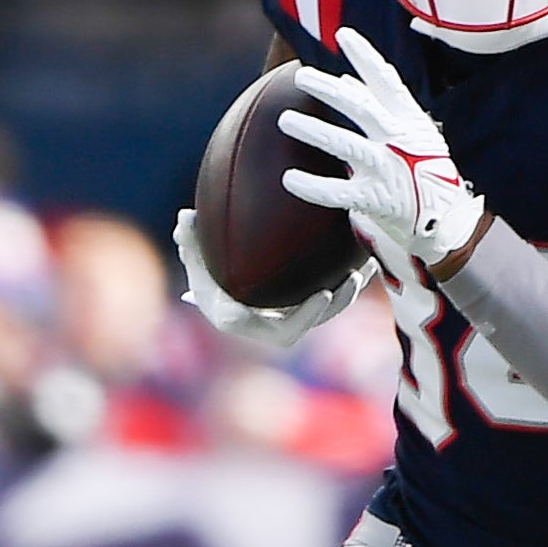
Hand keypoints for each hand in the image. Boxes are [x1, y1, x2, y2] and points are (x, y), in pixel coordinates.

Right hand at [173, 208, 370, 348]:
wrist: (224, 293)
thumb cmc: (207, 277)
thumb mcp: (195, 261)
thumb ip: (190, 242)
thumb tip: (184, 217)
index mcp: (248, 323)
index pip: (282, 329)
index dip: (305, 315)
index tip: (324, 294)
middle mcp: (270, 328)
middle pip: (311, 324)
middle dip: (332, 307)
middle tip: (345, 283)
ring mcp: (290, 320)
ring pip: (325, 314)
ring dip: (346, 295)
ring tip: (359, 271)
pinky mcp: (305, 309)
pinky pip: (331, 299)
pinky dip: (348, 281)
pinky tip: (363, 258)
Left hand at [277, 27, 489, 269]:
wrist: (446, 218)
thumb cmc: (424, 168)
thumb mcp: (411, 132)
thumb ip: (378, 106)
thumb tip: (344, 79)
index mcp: (409, 120)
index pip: (387, 81)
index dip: (365, 56)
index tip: (343, 35)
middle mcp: (398, 141)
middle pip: (361, 108)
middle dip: (329, 91)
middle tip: (300, 76)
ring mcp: (387, 169)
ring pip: (346, 146)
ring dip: (315, 131)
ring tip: (286, 120)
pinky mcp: (375, 199)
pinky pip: (338, 192)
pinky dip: (313, 186)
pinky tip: (289, 179)